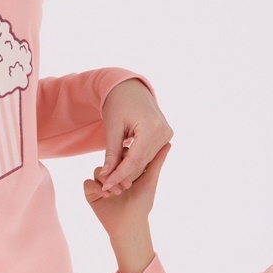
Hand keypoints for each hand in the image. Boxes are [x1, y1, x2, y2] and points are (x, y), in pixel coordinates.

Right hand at [82, 141, 170, 233]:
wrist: (130, 225)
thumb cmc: (142, 204)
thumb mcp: (151, 180)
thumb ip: (157, 162)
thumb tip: (168, 143)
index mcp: (124, 168)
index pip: (121, 153)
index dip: (126, 158)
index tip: (134, 169)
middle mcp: (112, 173)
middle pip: (108, 161)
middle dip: (117, 171)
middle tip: (127, 186)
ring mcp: (101, 183)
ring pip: (98, 171)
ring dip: (108, 181)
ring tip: (117, 193)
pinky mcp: (91, 192)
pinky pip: (88, 183)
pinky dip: (96, 188)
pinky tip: (106, 195)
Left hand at [96, 79, 172, 195]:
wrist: (130, 87)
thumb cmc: (118, 103)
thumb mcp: (112, 128)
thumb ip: (111, 153)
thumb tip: (107, 175)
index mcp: (151, 128)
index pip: (134, 160)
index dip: (119, 175)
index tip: (105, 184)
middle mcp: (164, 132)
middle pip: (141, 162)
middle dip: (123, 174)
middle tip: (106, 182)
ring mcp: (167, 134)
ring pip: (146, 160)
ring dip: (129, 167)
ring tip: (112, 170)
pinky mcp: (166, 134)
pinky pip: (150, 154)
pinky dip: (136, 159)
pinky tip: (123, 161)